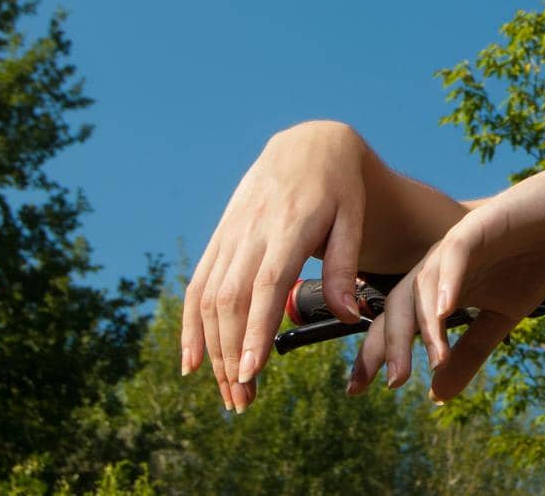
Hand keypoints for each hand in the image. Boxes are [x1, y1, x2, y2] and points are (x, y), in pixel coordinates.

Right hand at [182, 120, 369, 411]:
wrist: (307, 144)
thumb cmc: (340, 186)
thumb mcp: (354, 218)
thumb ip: (344, 266)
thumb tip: (350, 317)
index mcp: (290, 225)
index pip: (267, 283)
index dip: (256, 327)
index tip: (252, 370)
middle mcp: (252, 231)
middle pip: (232, 300)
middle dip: (233, 354)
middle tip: (242, 402)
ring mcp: (230, 234)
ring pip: (210, 298)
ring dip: (213, 350)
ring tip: (228, 391)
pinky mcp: (219, 238)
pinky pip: (197, 285)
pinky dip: (190, 325)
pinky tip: (191, 363)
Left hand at [345, 160, 544, 402]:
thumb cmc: (535, 261)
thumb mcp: (502, 317)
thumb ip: (469, 352)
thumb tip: (435, 397)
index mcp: (439, 289)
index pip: (397, 323)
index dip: (376, 353)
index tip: (358, 389)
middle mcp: (437, 268)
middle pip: (397, 306)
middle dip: (390, 345)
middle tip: (393, 383)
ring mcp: (453, 246)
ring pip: (422, 286)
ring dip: (425, 325)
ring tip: (434, 359)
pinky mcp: (475, 228)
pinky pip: (453, 256)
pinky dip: (447, 282)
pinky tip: (446, 311)